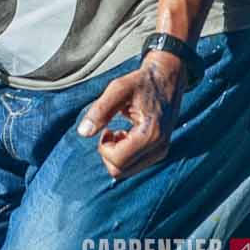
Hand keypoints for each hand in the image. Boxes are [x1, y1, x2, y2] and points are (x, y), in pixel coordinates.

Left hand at [76, 54, 182, 180]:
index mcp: (150, 134)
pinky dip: (124, 154)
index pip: (117, 160)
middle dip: (108, 153)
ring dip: (116, 154)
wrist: (167, 78)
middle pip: (120, 171)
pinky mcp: (160, 152)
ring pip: (126, 171)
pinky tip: (127, 135)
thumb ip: (100, 110)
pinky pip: (134, 165)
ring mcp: (161, 152)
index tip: (106, 128)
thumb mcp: (118, 89)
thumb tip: (83, 132)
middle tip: (110, 130)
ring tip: (119, 132)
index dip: (104, 147)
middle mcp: (159, 147)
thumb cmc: (141, 82)